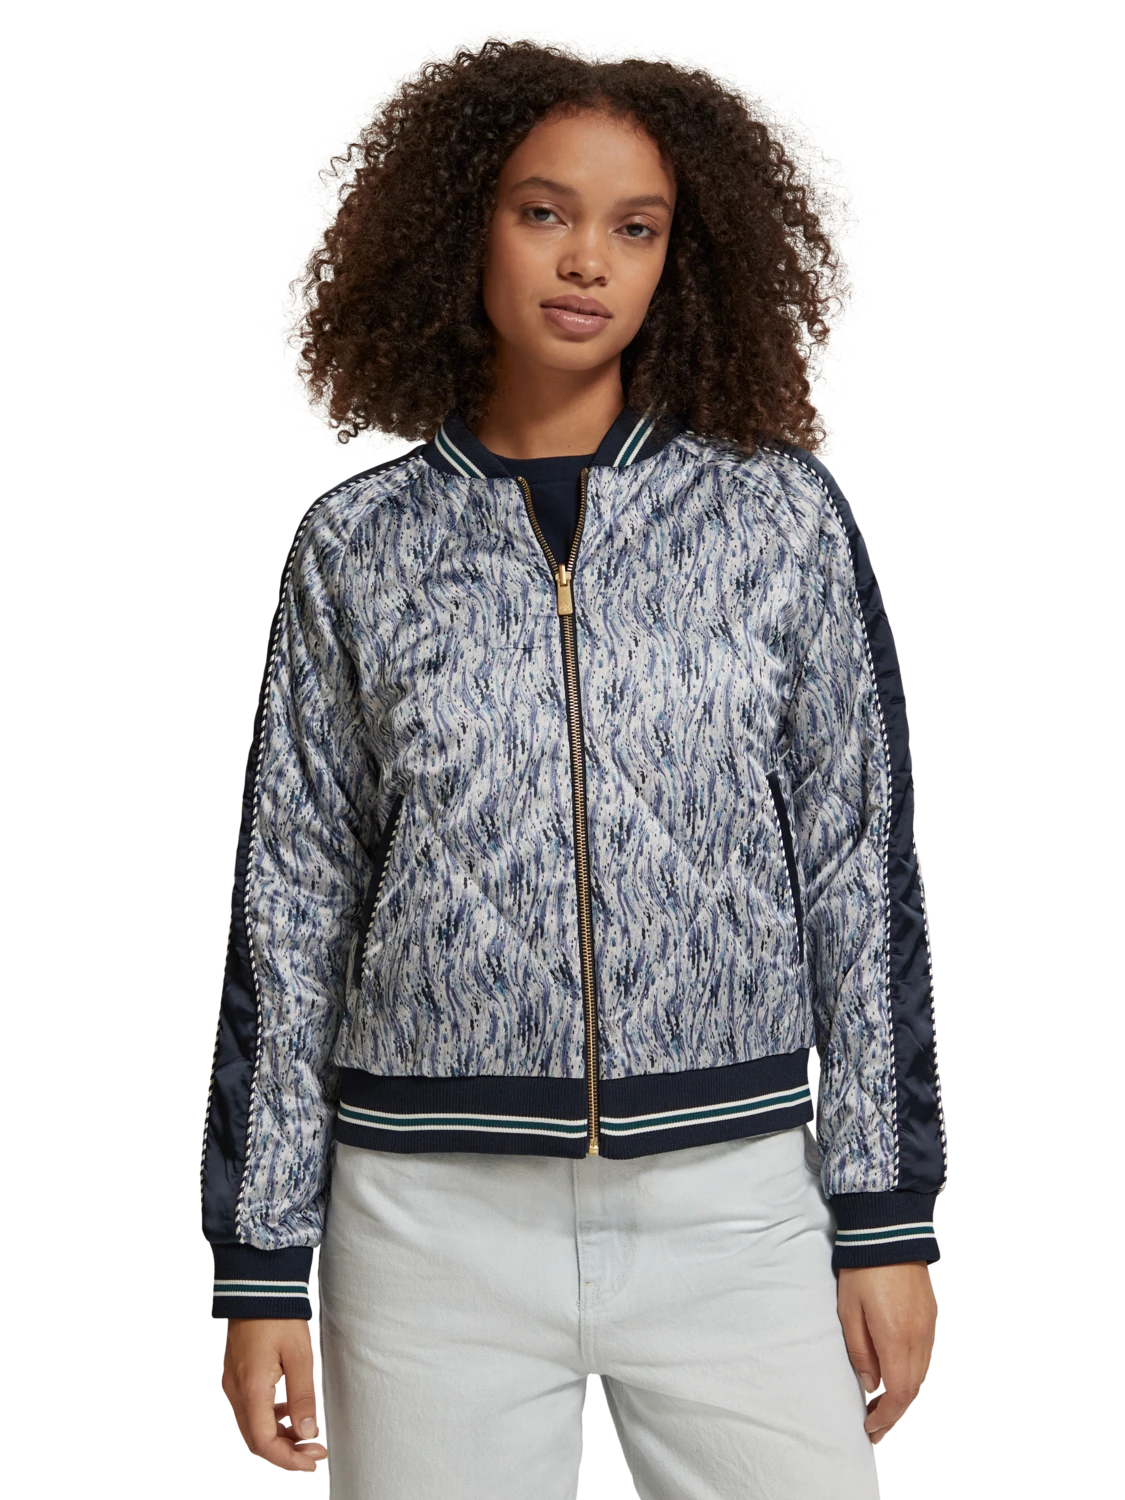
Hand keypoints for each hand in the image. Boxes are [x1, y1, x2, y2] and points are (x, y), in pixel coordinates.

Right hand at [221, 1318, 326, 1473]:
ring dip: (279, 1437)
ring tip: (306, 1436)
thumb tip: (308, 1432)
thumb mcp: (299, 1355)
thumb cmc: (279, 1315)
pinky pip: (251, 1409)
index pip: (264, 1442)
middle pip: (256, 1440)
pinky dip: (270, 1419)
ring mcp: (234, 1383)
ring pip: (253, 1426)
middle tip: (314, 1452)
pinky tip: (289, 1413)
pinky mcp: (238, 1376)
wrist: (259, 1287)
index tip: (311, 1460)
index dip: (288, 1458)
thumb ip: (303, 1396)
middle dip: (286, 1452)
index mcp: (252, 1389)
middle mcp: (237, 1391)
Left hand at [836, 1262, 936, 1446]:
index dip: (885, 1416)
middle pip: (912, 1389)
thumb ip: (860, 1352)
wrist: (887, 1232)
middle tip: (874, 1425)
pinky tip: (896, 1377)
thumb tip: (869, 1385)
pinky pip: (924, 1356)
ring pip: (920, 1375)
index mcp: (895, 1338)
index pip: (897, 1393)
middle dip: (893, 1412)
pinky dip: (911, 1374)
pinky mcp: (929, 1316)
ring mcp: (927, 1327)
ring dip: (903, 1394)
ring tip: (883, 1406)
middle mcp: (918, 1337)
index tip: (869, 1427)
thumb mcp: (849, 1311)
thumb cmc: (862, 1269)